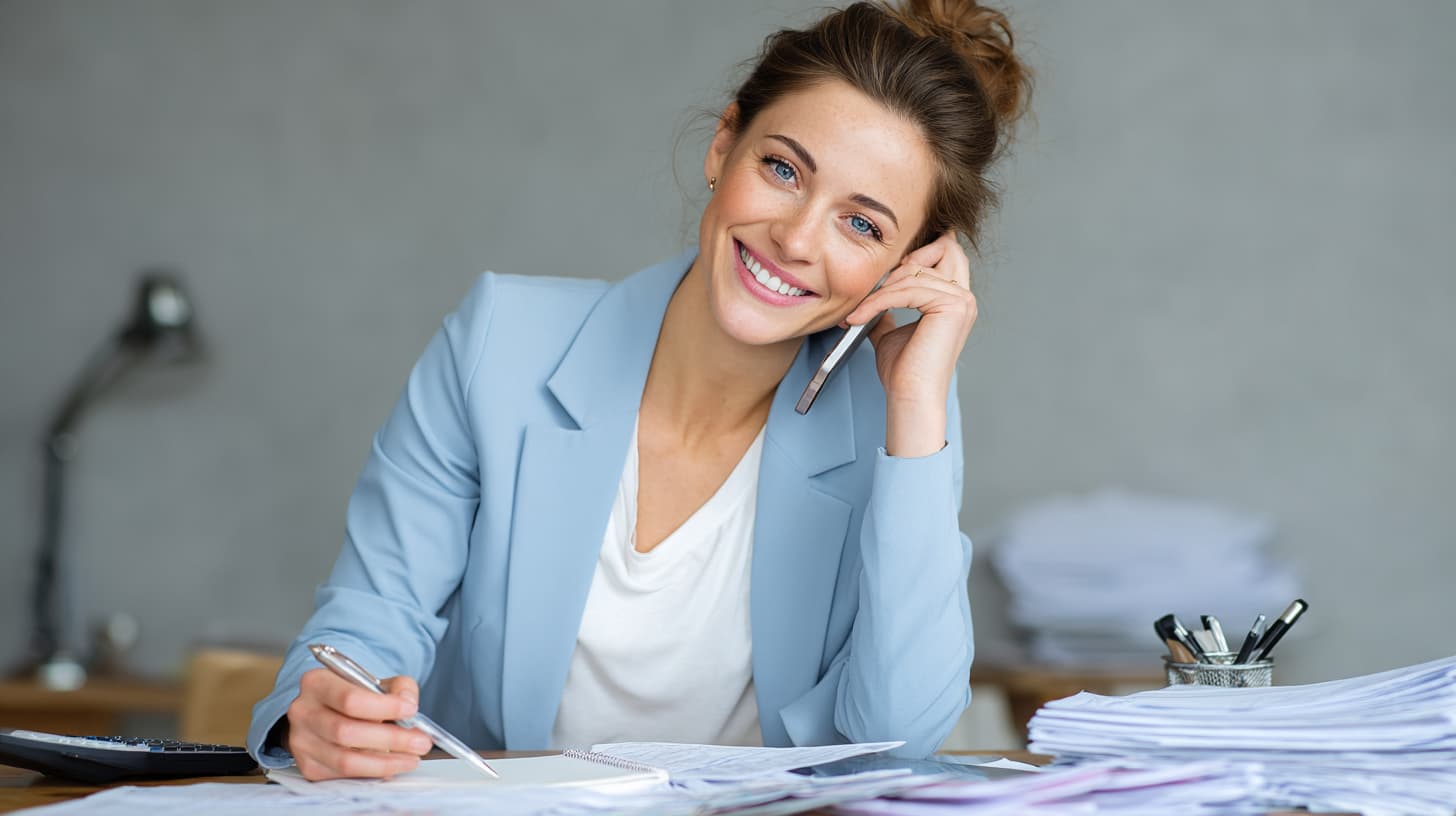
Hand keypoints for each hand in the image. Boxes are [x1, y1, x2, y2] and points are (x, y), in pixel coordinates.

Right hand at [284, 669, 430, 779]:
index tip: (411, 711)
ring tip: (412, 758)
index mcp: (316, 683)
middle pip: (347, 732)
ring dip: (386, 762)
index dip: (384, 707)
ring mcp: (301, 742)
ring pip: (346, 760)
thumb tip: (408, 704)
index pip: (350, 699)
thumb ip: (399, 688)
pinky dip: (373, 772)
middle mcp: (303, 712)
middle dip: (391, 739)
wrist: (328, 713)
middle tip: (421, 742)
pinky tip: (391, 765)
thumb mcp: (376, 682)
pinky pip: (344, 775)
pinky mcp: (308, 766)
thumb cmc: (354, 696)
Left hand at [842, 232, 976, 456]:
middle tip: (876, 286)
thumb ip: (888, 309)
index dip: (920, 251)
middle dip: (906, 260)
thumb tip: (872, 298)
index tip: (887, 265)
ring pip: (914, 274)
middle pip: (943, 248)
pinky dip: (878, 301)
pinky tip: (860, 316)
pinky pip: (907, 290)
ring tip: (858, 311)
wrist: (909, 395)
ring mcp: (962, 301)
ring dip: (880, 290)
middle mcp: (964, 297)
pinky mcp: (952, 306)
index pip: (947, 254)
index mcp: (955, 301)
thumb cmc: (903, 371)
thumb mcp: (891, 330)